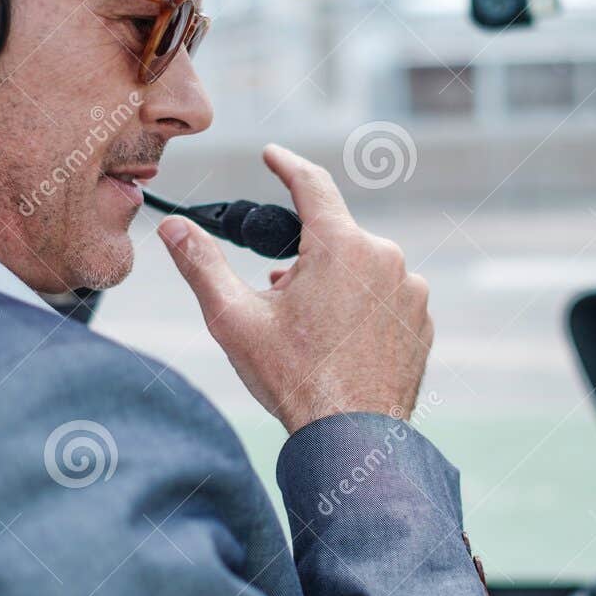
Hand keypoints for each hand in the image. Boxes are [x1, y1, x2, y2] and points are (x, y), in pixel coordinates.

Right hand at [159, 145, 431, 433]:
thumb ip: (202, 265)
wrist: (352, 439)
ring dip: (334, 286)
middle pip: (333, 239)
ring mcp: (410, 291)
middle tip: (279, 300)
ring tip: (311, 332)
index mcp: (341, 246)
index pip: (312, 184)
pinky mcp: (422, 321)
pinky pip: (386, 299)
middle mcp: (385, 257)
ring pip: (361, 270)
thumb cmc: (295, 380)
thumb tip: (173, 228)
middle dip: (304, 260)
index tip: (273, 155)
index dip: (286, 165)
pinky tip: (341, 347)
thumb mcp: (235, 320)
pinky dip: (362, 310)